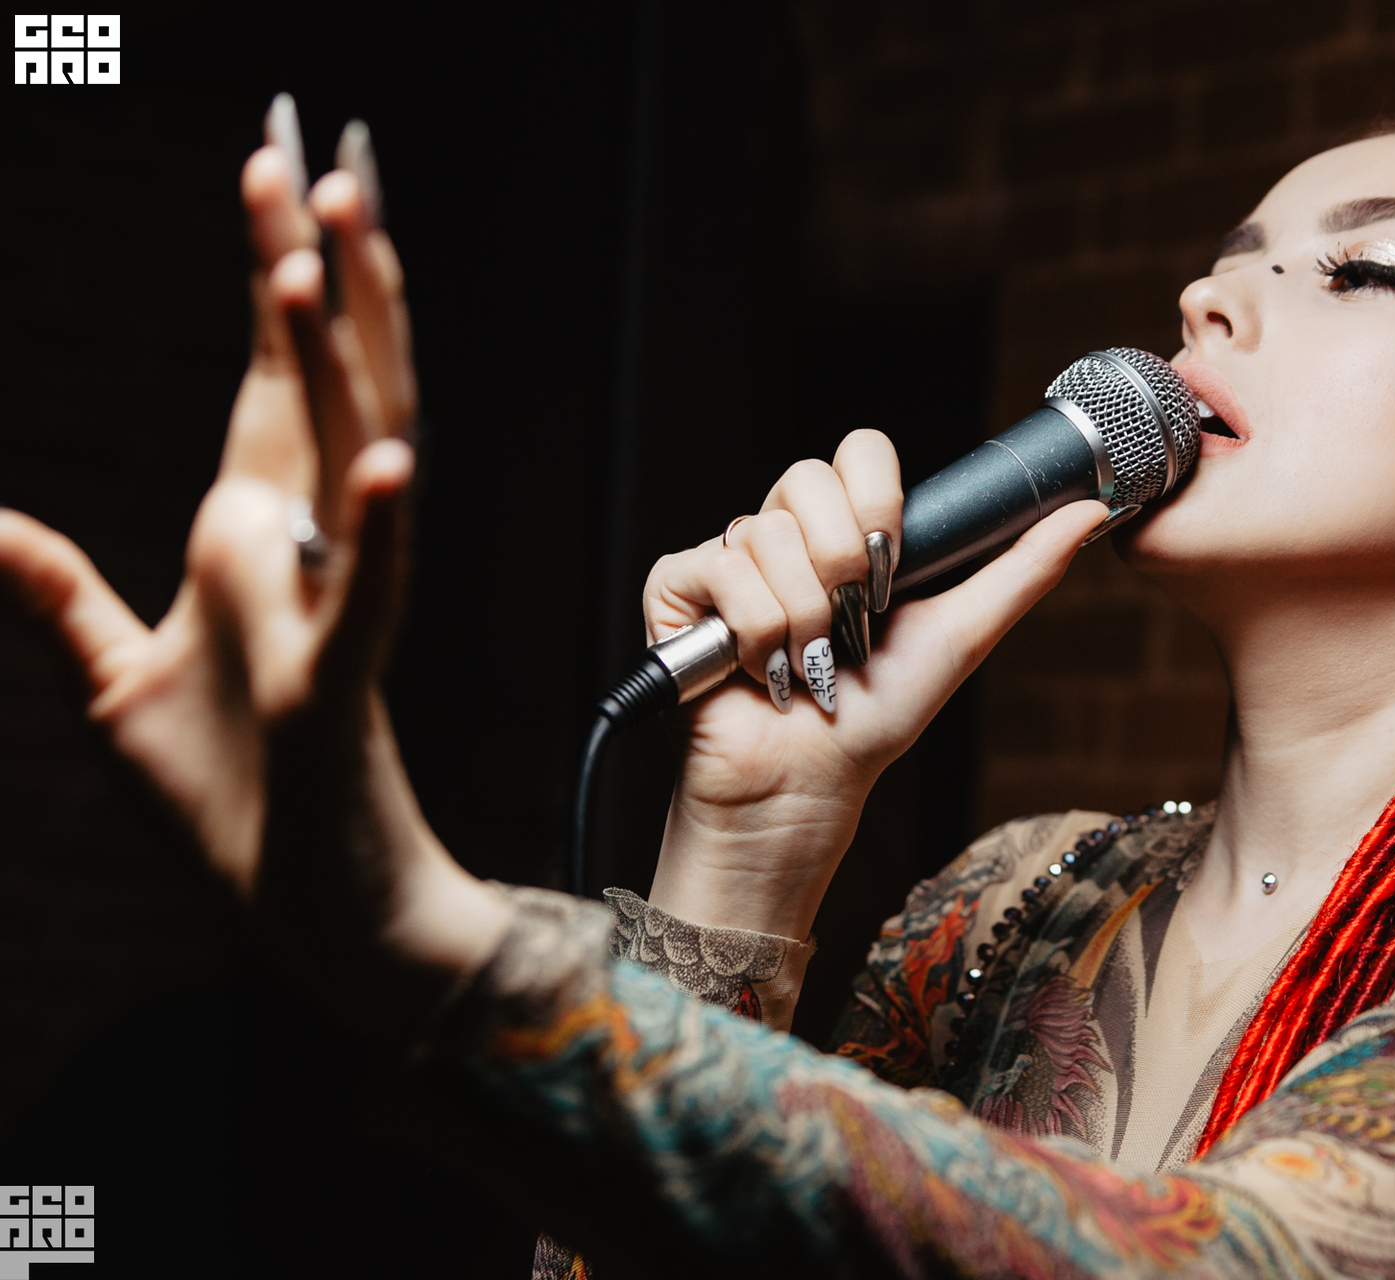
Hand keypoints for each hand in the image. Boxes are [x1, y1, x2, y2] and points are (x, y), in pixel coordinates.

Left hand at [0, 117, 505, 1044]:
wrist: (306, 909)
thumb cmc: (230, 800)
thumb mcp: (114, 683)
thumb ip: (59, 593)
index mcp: (257, 539)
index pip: (270, 382)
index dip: (272, 276)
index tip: (275, 170)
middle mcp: (307, 555)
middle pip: (322, 390)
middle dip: (319, 274)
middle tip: (317, 161)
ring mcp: (332, 613)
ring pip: (350, 463)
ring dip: (345, 361)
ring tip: (329, 254)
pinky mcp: (338, 688)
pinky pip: (367, 598)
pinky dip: (378, 533)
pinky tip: (384, 464)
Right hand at [642, 439, 1107, 941]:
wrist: (813, 784)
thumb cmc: (879, 716)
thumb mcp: (964, 633)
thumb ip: (1023, 567)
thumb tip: (1091, 510)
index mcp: (847, 532)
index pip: (858, 451)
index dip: (877, 500)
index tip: (894, 566)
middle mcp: (786, 535)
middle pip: (808, 480)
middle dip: (844, 568)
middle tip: (850, 628)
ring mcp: (728, 558)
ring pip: (766, 536)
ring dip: (803, 622)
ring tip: (807, 664)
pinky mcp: (678, 588)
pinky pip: (719, 569)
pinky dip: (753, 634)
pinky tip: (759, 670)